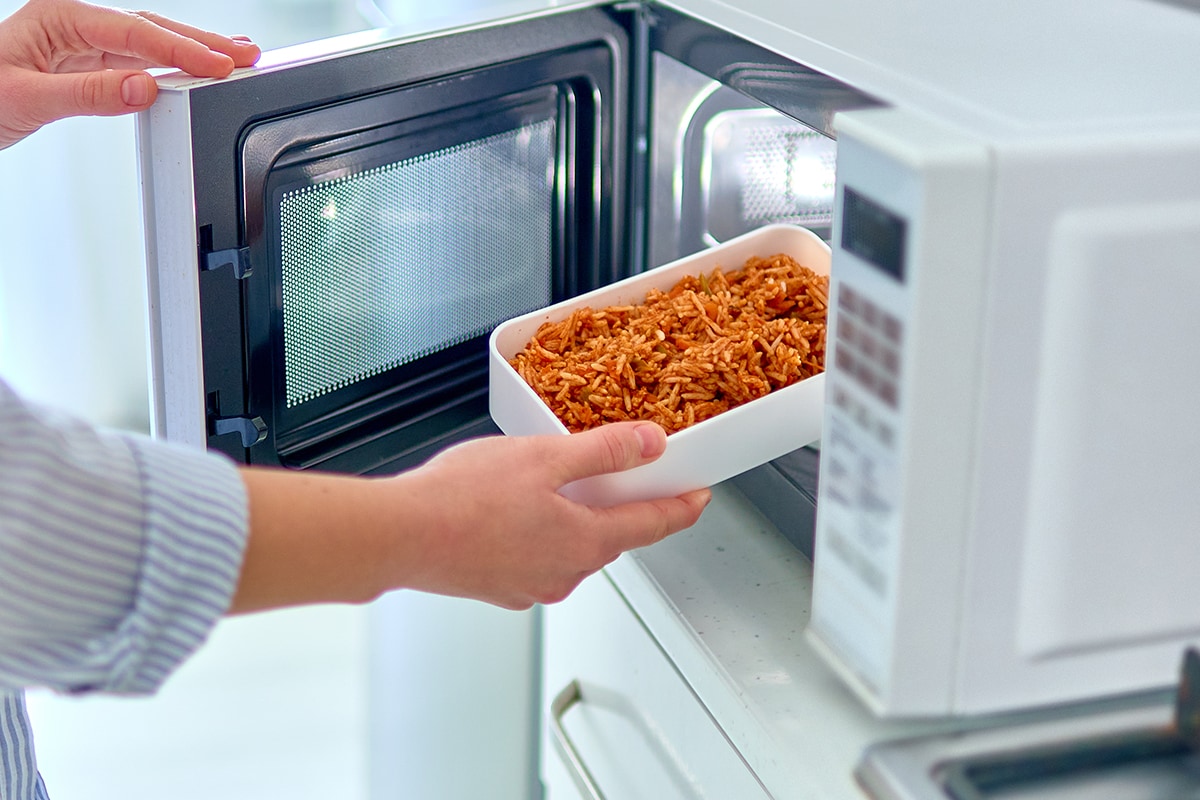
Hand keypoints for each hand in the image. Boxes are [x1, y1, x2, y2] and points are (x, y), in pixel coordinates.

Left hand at [0, 0, 260, 148]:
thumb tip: (143, 89)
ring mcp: (80, 47)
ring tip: (234, 59)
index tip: (218, 67)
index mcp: (59, 18)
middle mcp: (73, 26)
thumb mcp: (26, 98)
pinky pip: (137, 65)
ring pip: (149, 45)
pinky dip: (170, 69)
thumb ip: (87, 95)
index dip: (181, 50)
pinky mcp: (84, 70)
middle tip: (245, 56)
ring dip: (192, 53)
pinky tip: (193, 72)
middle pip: (150, 30)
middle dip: (201, 43)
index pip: (134, 33)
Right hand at [232, 423, 711, 613]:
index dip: (680, 508)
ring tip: (557, 484)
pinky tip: (514, 509)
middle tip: (625, 476)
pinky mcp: (498, 588)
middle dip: (621, 507)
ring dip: (575, 520)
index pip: (652, 526)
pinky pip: (535, 557)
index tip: (699, 497)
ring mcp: (530, 586)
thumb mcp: (546, 457)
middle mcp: (564, 573)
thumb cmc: (463, 499)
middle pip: (611, 536)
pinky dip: (538, 534)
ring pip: (570, 548)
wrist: (400, 535)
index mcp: (585, 542)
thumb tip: (650, 445)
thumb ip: (605, 451)